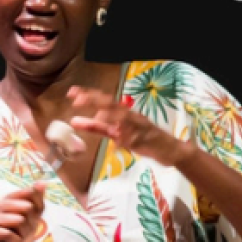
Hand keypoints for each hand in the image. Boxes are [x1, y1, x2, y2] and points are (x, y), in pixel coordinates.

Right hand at [0, 182, 46, 241]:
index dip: (28, 200)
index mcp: (6, 203)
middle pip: (19, 206)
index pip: (18, 194)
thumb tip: (42, 182)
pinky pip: (6, 233)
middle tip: (26, 228)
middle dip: (27, 220)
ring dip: (22, 232)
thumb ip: (37, 201)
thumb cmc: (18, 240)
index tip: (34, 208)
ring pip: (15, 220)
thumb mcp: (32, 221)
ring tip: (19, 237)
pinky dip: (13, 240)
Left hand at [67, 86, 193, 166]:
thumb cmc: (142, 139)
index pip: (103, 100)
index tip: (71, 92)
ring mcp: (140, 127)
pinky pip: (135, 140)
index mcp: (123, 113)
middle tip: (77, 99)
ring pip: (126, 118)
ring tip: (99, 116)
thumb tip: (75, 121)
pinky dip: (126, 140)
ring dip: (113, 116)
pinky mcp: (147, 140)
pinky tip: (118, 142)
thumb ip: (97, 127)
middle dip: (95, 100)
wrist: (170, 150)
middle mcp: (131, 116)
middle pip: (112, 104)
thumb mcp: (115, 133)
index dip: (88, 95)